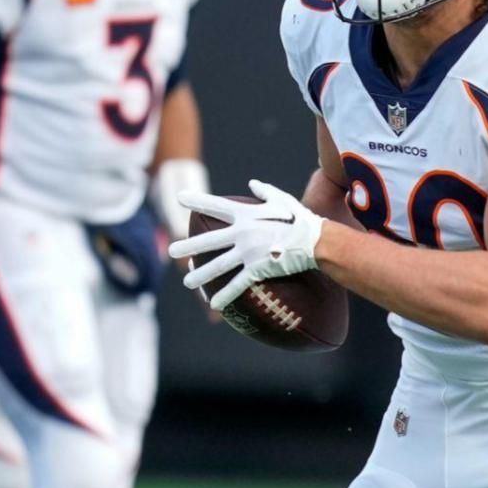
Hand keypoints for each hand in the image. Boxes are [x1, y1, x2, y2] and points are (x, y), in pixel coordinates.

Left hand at [169, 179, 326, 309]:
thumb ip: (264, 191)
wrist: (315, 240)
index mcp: (246, 214)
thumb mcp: (282, 198)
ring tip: (187, 281)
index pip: (216, 206)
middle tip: (172, 250)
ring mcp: (248, 252)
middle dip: (189, 245)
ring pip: (218, 265)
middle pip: (210, 240)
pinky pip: (237, 284)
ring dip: (201, 274)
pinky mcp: (257, 269)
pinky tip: (214, 304)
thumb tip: (252, 183)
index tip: (180, 199)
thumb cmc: (301, 218)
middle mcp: (242, 233)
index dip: (197, 201)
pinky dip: (225, 295)